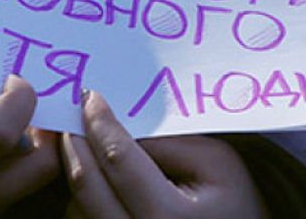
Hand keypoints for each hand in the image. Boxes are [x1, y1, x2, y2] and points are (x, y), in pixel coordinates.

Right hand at [0, 20, 59, 218]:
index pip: (1, 138)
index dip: (21, 102)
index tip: (15, 79)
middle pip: (38, 172)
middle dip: (50, 131)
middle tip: (30, 102)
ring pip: (26, 190)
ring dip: (32, 152)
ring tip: (13, 120)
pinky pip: (6, 201)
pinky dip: (12, 172)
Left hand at [61, 90, 267, 218]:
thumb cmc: (234, 199)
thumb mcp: (216, 161)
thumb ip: (169, 143)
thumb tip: (121, 128)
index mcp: (168, 216)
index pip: (120, 160)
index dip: (101, 124)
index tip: (91, 98)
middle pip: (87, 186)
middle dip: (75, 143)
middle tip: (72, 115)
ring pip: (76, 207)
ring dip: (77, 172)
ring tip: (85, 145)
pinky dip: (83, 197)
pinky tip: (96, 178)